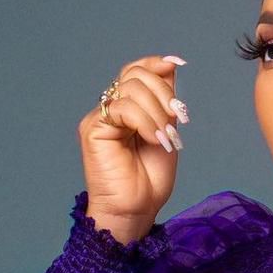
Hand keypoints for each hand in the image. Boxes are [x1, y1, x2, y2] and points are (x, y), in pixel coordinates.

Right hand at [77, 53, 189, 240]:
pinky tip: (154, 139)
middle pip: (136, 75)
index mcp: (128, 107)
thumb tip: (171, 67)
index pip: (137, 70)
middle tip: (177, 121)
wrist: (136, 209)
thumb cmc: (150, 179)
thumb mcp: (167, 131)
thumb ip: (165, 102)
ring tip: (165, 137)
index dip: (156, 63)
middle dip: (164, 94)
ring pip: (131, 88)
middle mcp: (111, 108)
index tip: (178, 64)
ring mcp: (101, 117)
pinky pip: (123, 107)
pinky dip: (145, 121)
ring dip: (157, 112)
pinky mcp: (94, 128)